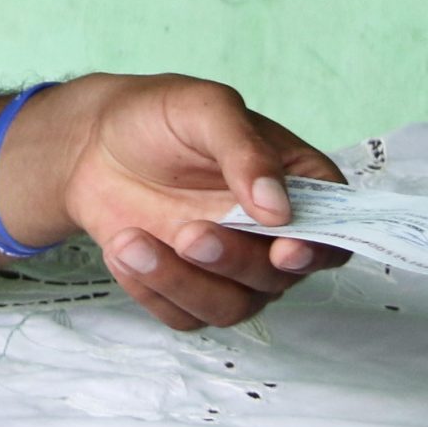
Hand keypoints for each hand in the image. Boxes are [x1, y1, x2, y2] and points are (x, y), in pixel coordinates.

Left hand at [12, 73, 348, 330]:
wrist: (94, 141)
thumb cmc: (160, 116)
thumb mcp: (205, 110)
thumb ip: (246, 151)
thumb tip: (280, 208)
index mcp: (297, 186)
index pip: (333, 232)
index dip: (318, 250)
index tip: (284, 250)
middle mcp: (273, 234)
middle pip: (279, 277)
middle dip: (233, 261)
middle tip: (190, 233)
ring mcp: (232, 267)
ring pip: (232, 307)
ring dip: (184, 283)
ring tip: (132, 242)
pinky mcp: (189, 288)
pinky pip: (184, 316)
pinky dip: (153, 291)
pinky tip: (124, 250)